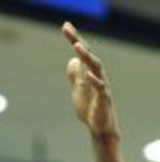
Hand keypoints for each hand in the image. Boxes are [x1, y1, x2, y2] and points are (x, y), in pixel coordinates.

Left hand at [63, 22, 119, 141]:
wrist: (100, 128)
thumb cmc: (90, 109)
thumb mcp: (79, 90)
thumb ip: (75, 76)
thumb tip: (71, 62)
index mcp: (90, 73)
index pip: (82, 53)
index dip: (74, 39)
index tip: (65, 26)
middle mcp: (97, 76)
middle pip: (88, 55)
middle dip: (79, 43)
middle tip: (69, 32)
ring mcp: (101, 87)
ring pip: (96, 67)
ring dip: (86, 56)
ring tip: (77, 46)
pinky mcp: (103, 100)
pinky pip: (100, 88)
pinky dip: (94, 80)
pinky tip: (87, 74)